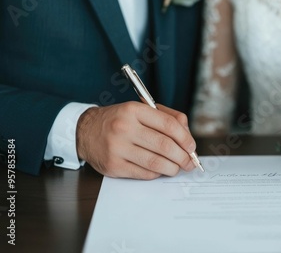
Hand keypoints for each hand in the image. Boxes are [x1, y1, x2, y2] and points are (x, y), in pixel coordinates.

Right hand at [76, 102, 195, 178]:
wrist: (85, 131)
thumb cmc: (120, 121)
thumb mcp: (140, 110)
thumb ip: (167, 117)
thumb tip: (188, 137)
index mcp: (134, 111)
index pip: (169, 125)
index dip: (186, 139)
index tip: (192, 147)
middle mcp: (124, 128)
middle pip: (165, 146)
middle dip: (183, 157)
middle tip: (190, 162)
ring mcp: (117, 148)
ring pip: (156, 163)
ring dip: (172, 168)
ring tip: (177, 168)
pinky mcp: (113, 166)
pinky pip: (144, 173)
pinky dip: (157, 173)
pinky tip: (159, 169)